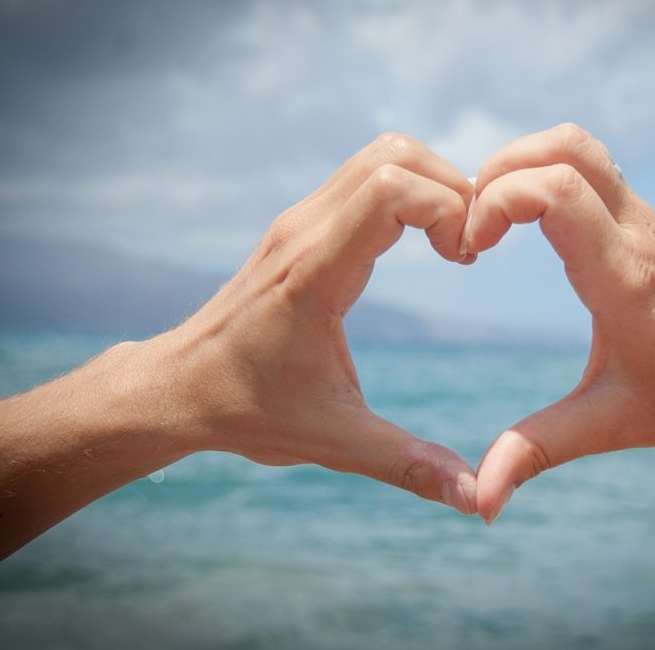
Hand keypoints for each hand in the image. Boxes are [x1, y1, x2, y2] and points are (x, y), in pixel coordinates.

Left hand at [144, 133, 478, 513]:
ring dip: (430, 184)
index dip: (448, 208)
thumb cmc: (248, 411)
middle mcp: (306, 230)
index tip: (465, 261)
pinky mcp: (300, 226)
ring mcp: (299, 221)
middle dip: (452, 188)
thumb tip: (477, 499)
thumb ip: (408, 464)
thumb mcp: (334, 442)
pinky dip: (407, 191)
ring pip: (380, 155)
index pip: (393, 187)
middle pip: (395, 154)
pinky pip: (364, 177)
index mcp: (316, 272)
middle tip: (468, 248)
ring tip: (451, 242)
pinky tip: (420, 243)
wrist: (177, 388)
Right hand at [463, 123, 654, 522]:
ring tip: (492, 214)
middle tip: (472, 223)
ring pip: (579, 143)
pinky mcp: (641, 217)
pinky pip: (590, 162)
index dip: (496, 201)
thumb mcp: (604, 426)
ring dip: (522, 161)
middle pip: (565, 146)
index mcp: (621, 278)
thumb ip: (535, 454)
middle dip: (499, 170)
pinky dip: (544, 169)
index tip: (472, 248)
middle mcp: (634, 233)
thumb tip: (480, 505)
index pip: (557, 190)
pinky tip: (525, 218)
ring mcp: (642, 218)